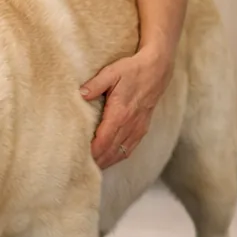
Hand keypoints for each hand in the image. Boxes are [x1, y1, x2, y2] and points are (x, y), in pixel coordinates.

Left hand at [81, 46, 174, 168]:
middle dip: (95, 161)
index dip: (91, 153)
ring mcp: (137, 128)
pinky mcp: (142, 128)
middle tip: (80, 167)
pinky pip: (129, 149)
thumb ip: (95, 85)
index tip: (78, 157)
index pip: (103, 142)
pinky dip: (118, 157)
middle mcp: (130, 125)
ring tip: (91, 167)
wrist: (157, 69)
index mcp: (120, 113)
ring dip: (106, 161)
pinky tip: (109, 159)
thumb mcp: (111, 72)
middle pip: (110, 152)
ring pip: (120, 153)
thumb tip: (80, 94)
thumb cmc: (133, 69)